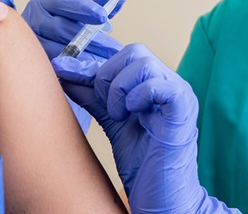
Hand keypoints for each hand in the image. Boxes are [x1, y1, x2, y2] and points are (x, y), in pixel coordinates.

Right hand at [22, 0, 126, 130]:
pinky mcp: (32, 65)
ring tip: (106, 64)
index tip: (103, 16)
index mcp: (44, 4)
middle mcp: (33, 21)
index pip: (62, 2)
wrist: (40, 52)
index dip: (84, 8)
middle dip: (91, 40)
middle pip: (62, 29)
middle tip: (114, 49)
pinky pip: (53, 69)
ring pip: (57, 51)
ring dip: (84, 58)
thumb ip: (101, 2)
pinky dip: (73, 72)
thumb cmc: (66, 29)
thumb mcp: (83, 14)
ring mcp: (30, 44)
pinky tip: (91, 76)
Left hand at [53, 44, 236, 213]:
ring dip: (119, 88)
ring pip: (143, 63)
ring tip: (118, 115)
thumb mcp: (111, 120)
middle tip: (105, 106)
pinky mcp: (183, 110)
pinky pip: (158, 85)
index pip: (125, 55)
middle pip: (134, 51)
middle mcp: (170, 83)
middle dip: (108, 75)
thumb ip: (92, 95)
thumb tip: (64, 71)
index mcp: (156, 83)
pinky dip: (136, 97)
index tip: (66, 74)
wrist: (161, 196)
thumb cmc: (142, 163)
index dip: (95, 65)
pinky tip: (131, 116)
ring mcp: (179, 94)